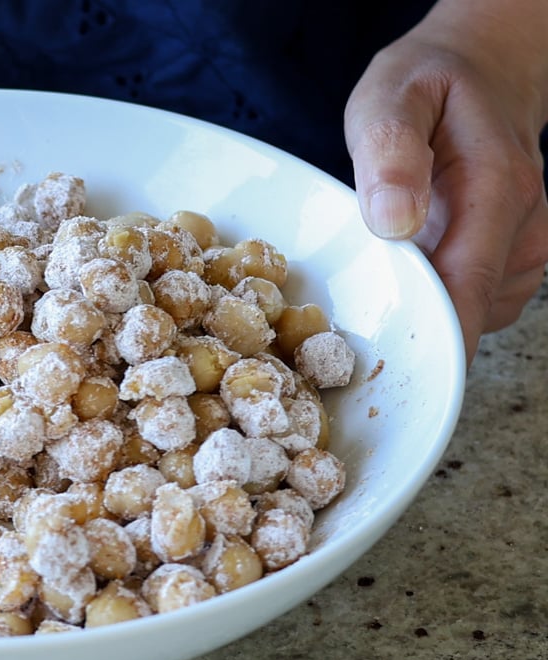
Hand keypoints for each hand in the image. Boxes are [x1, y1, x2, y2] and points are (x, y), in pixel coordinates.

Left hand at [344, 0, 547, 363]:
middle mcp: (522, 231)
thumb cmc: (428, 84)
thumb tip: (393, 221)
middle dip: (411, 338)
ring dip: (418, 316)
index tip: (390, 375)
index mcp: (496, 192)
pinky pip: (468, 307)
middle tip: (348, 340)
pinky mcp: (508, 265)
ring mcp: (521, 252)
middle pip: (467, 316)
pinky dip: (430, 302)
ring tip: (373, 283)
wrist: (481, 71)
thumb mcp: (391, 97)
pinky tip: (400, 274)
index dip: (431, 342)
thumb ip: (389, 153)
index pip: (468, 290)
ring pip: (467, 318)